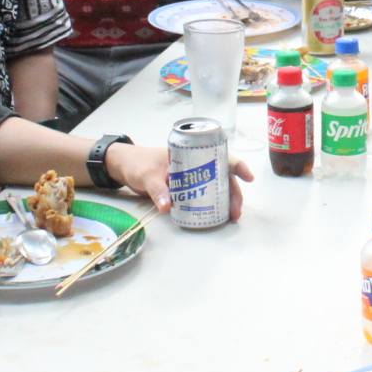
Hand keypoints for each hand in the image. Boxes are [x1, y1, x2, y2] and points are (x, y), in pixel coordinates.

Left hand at [105, 143, 255, 219]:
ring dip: (224, 202)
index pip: (219, 155)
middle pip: (222, 176)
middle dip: (233, 193)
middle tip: (235, 212)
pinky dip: (211, 205)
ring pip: (215, 188)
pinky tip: (216, 216)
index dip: (237, 165)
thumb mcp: (147, 175)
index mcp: (190, 154)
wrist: (123, 167)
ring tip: (230, 217)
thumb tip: (167, 207)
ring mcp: (190, 177)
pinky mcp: (183, 189)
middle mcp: (194, 164)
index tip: (248, 177)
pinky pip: (202, 196)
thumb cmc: (137, 163)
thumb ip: (157, 190)